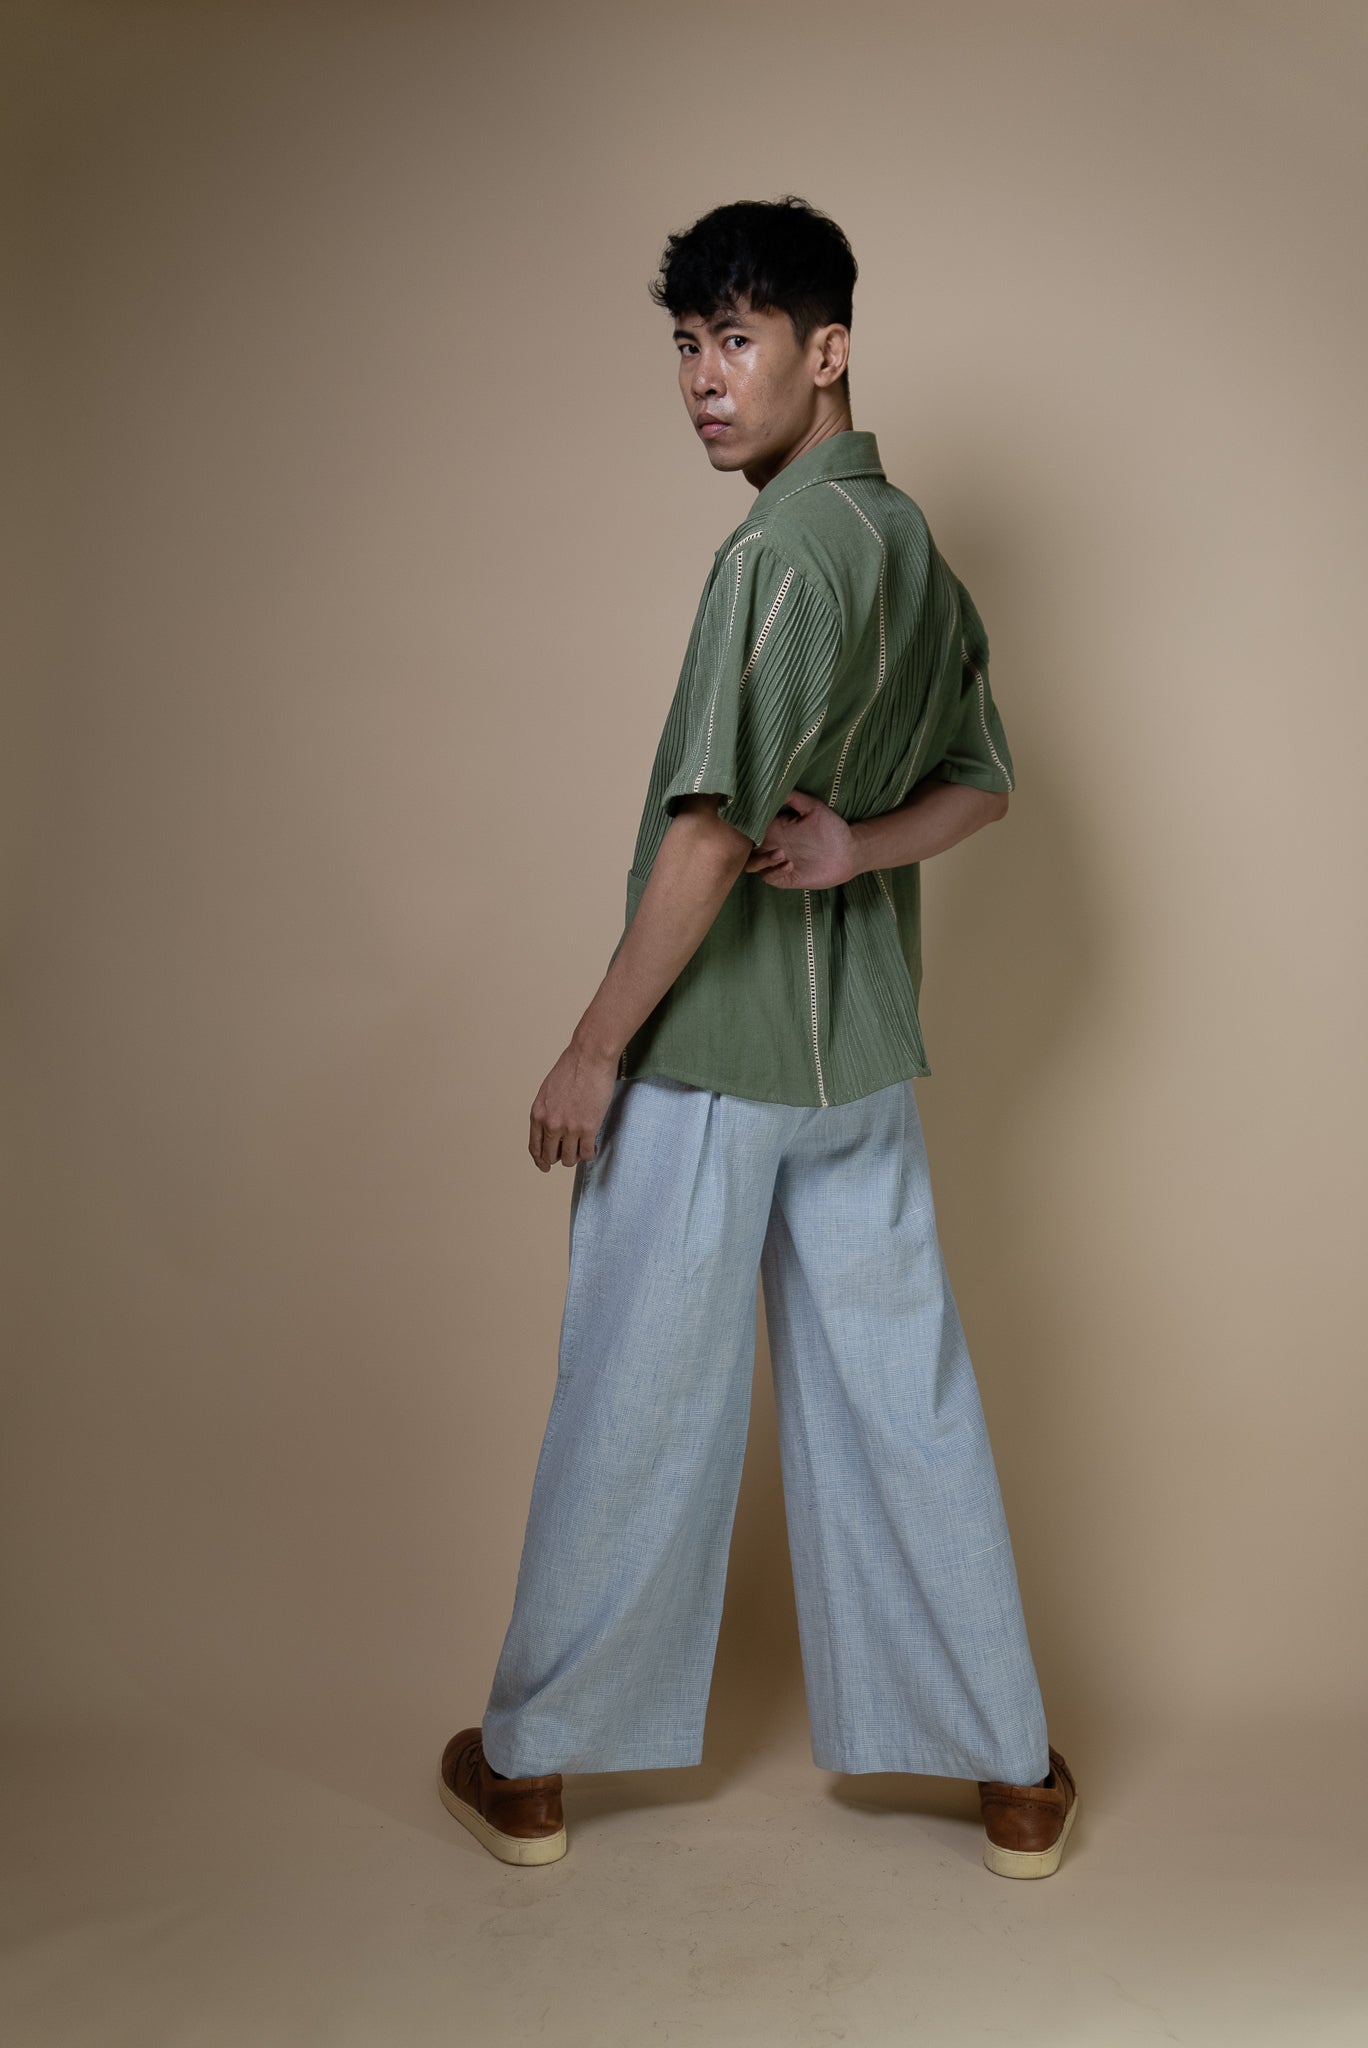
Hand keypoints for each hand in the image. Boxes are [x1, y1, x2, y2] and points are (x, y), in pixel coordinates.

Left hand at [529, 1040, 618, 1171]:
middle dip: (558, 1158)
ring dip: (575, 1157)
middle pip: (550, 1156)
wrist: (590, 1057)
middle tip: (567, 1156)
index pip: (534, 1146)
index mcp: (538, 1114)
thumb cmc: (572, 1067)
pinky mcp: (588, 1129)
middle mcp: (551, 1124)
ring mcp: (569, 1128)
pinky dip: (589, 1153)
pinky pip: (587, 1154)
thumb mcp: (548, 1090)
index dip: (540, 1160)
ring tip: (582, 1148)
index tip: (545, 1165)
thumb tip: (551, 1128)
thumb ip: (547, 1110)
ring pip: (569, 1159)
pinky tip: (593, 1146)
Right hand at [742, 788, 860, 889]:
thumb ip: (795, 798)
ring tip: (781, 853)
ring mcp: (776, 862)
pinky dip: (774, 871)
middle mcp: (771, 844)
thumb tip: (778, 784)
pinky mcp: (784, 877)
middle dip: (745, 847)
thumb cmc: (832, 828)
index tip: (748, 823)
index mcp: (774, 827)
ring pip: (751, 865)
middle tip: (760, 842)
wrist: (848, 853)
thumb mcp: (814, 808)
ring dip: (761, 861)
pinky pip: (767, 877)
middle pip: (742, 849)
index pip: (748, 828)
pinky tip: (790, 864)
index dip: (743, 827)